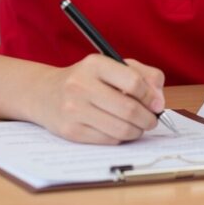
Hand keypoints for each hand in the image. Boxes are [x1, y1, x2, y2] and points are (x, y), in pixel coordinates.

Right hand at [30, 54, 165, 144]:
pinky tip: (119, 130)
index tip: (156, 104)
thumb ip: (144, 75)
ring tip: (138, 126)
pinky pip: (109, 140)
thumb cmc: (87, 79)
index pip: (133, 82)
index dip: (151, 96)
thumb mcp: (112, 66)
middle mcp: (81, 85)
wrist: (45, 93)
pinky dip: (121, 138)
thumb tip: (158, 101)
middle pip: (129, 109)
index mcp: (95, 64)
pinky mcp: (71, 131)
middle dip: (148, 118)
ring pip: (121, 129)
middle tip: (151, 120)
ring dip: (138, 131)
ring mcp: (73, 109)